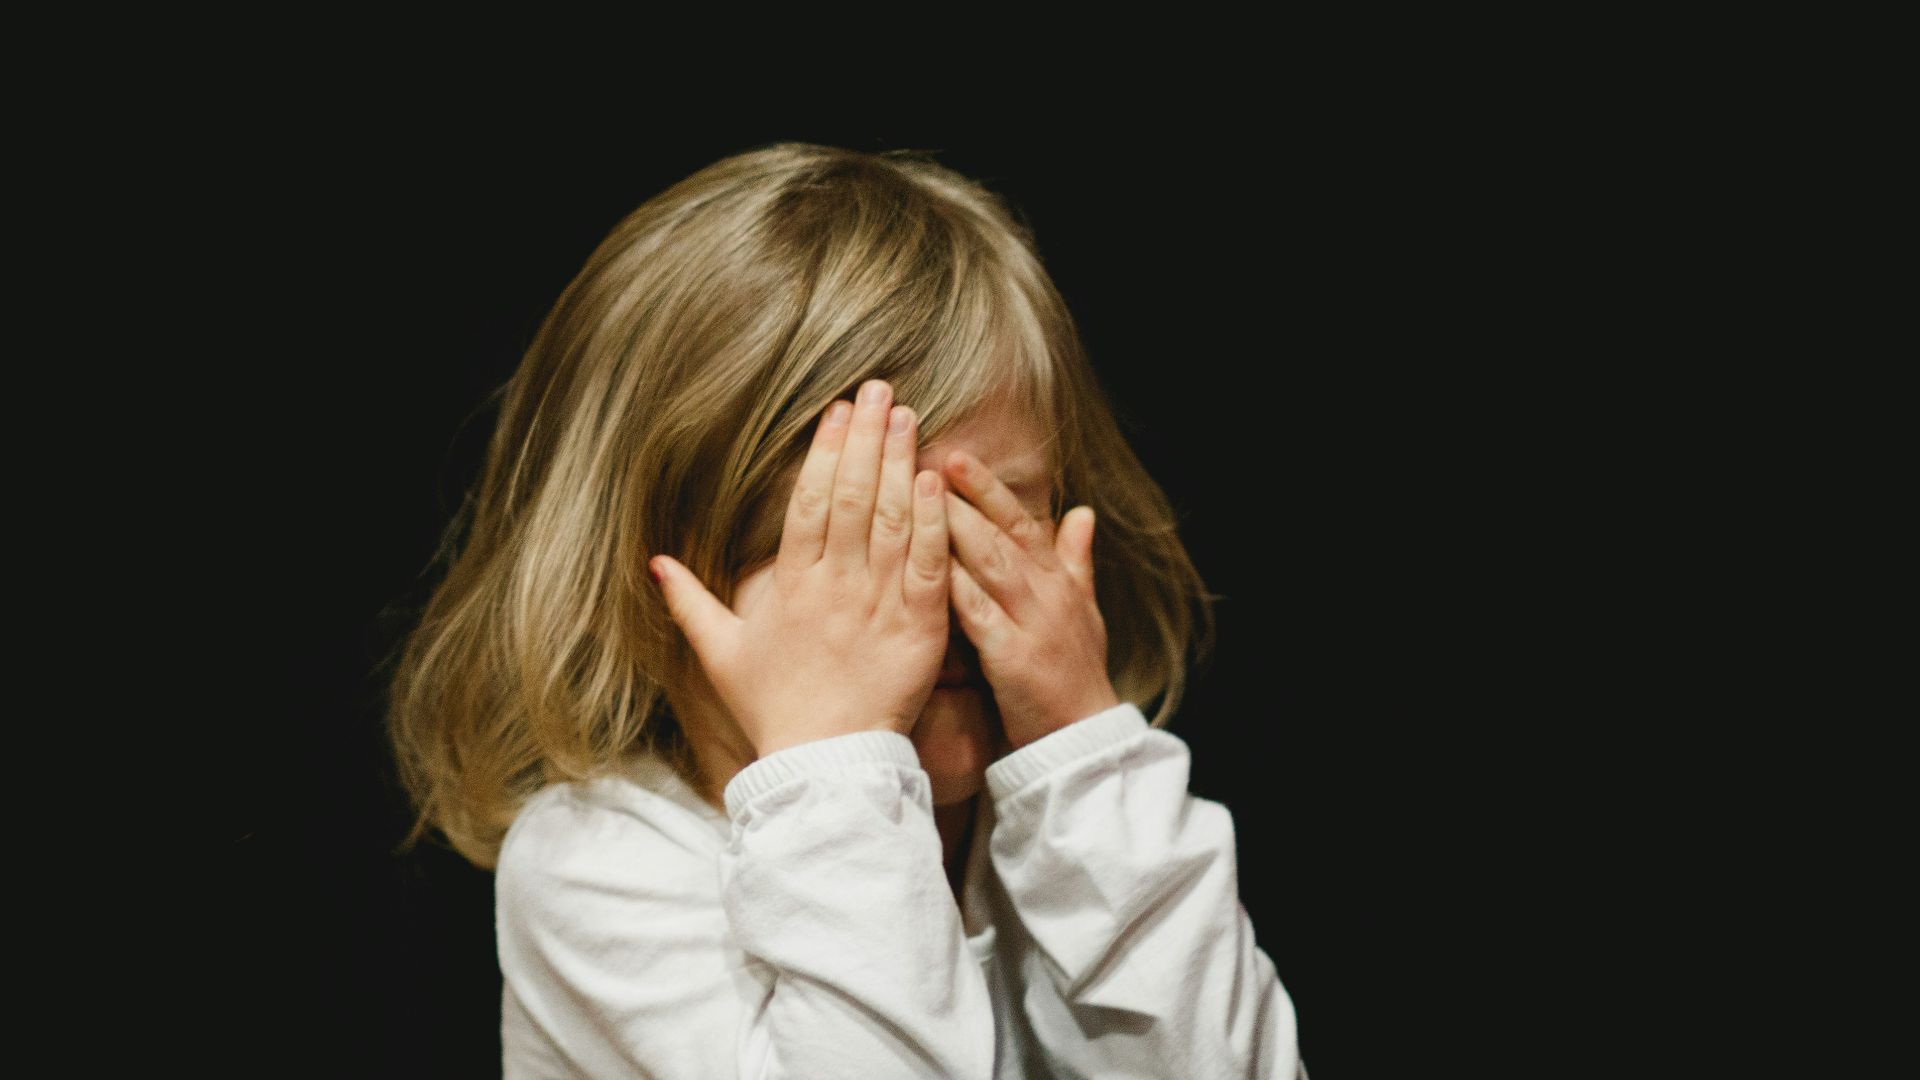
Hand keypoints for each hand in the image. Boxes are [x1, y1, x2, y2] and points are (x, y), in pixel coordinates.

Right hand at [650, 379, 952, 756]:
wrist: (824, 765)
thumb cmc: (774, 711)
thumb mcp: (722, 655)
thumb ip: (691, 603)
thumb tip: (656, 563)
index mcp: (790, 586)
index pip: (809, 503)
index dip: (825, 452)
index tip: (838, 411)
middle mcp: (834, 586)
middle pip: (852, 497)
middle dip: (867, 438)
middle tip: (882, 390)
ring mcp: (878, 605)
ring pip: (891, 520)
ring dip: (902, 463)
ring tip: (910, 417)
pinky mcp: (918, 629)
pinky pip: (927, 565)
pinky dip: (932, 521)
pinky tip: (936, 480)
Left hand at [941, 449, 1120, 750]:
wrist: (1083, 739)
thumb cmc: (1075, 674)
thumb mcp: (1083, 611)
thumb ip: (1076, 560)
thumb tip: (1083, 511)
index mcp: (1056, 579)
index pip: (1018, 521)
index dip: (986, 487)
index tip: (954, 455)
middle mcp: (1046, 592)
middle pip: (1000, 532)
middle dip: (962, 494)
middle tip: (922, 458)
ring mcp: (1032, 622)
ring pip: (989, 563)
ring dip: (954, 527)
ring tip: (917, 496)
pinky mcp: (1014, 657)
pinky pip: (979, 614)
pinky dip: (954, 588)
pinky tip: (923, 567)